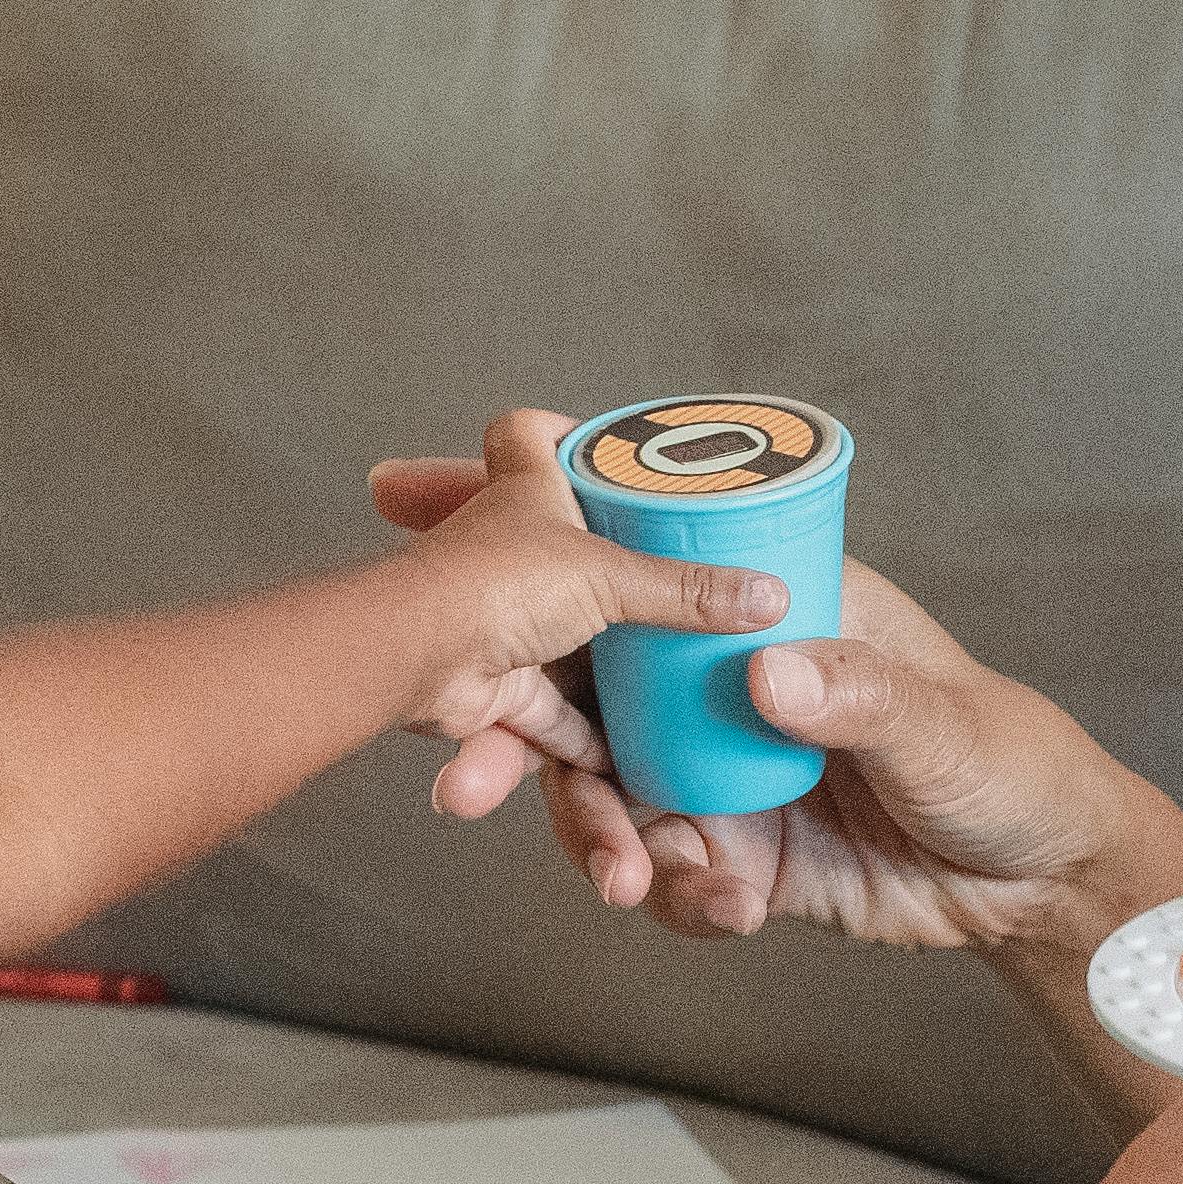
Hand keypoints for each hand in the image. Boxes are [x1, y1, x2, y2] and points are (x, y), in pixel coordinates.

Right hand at [365, 455, 1182, 953]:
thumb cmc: (1011, 761)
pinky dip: (675, 894)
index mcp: (758, 601)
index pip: (623, 540)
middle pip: (573, 675)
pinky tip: (725, 910)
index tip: (408, 492)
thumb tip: (771, 674)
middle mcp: (714, 675)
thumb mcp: (945, 721)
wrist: (1038, 888)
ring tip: (633, 881)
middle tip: (464, 780)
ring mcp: (710, 762)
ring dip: (591, 836)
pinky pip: (659, 867)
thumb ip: (859, 696)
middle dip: (507, 728)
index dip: (517, 514)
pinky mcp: (725, 845)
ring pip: (596, 786)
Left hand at [376, 411, 793, 776]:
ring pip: (564, 643)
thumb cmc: (489, 584)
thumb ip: (687, 591)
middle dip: (608, 574)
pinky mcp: (500, 686)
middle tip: (667, 587)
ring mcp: (501, 620)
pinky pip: (553, 714)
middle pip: (562, 550)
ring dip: (605, 669)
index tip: (600, 443)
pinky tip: (633, 753)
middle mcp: (509, 552)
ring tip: (668, 677)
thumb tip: (765, 594)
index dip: (560, 430)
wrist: (417, 660)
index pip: (530, 434)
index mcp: (527, 492)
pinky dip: (587, 736)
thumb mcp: (609, 574)